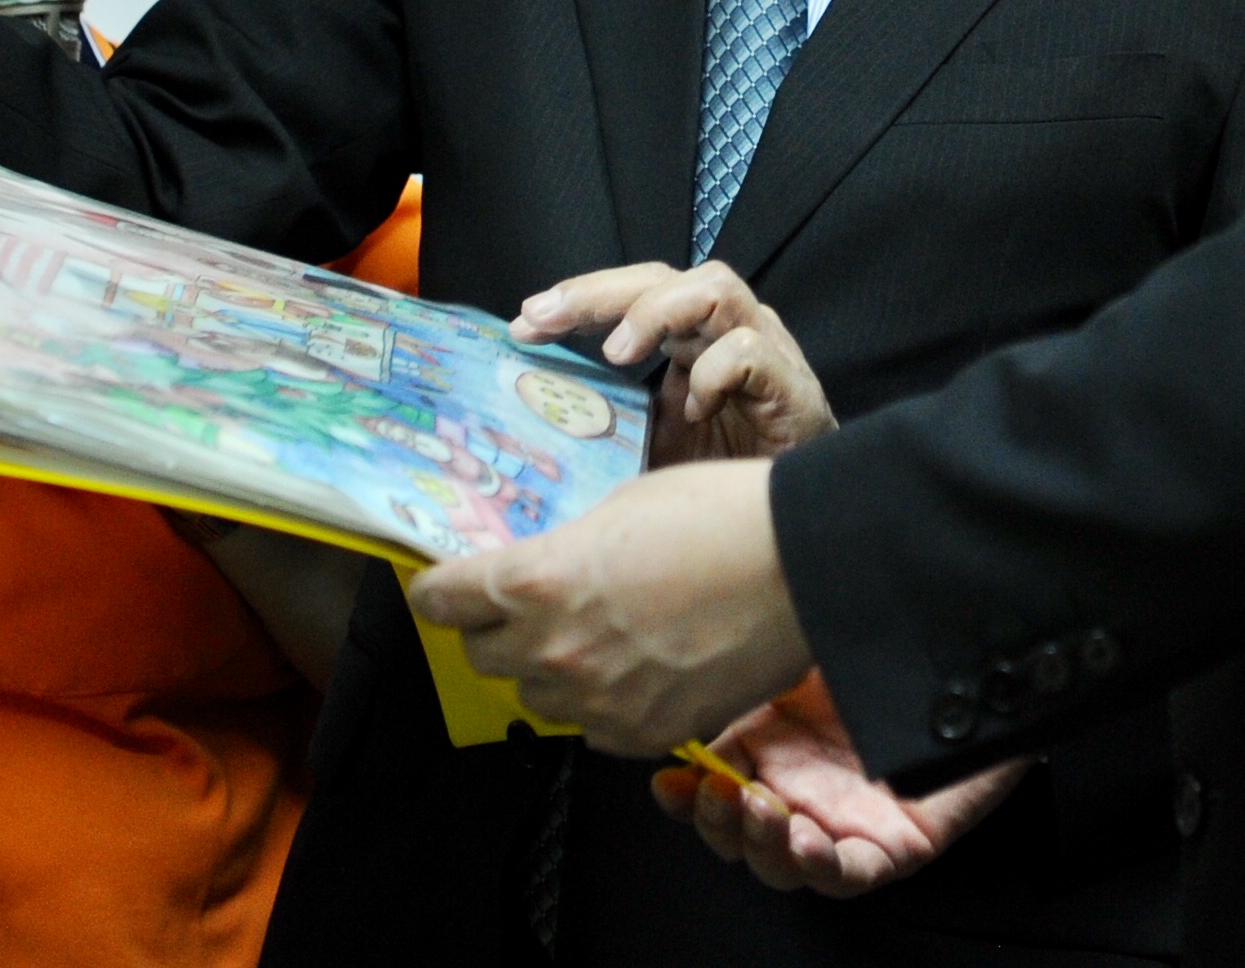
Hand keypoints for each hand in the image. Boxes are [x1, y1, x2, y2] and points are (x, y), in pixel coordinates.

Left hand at [404, 459, 806, 754]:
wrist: (804, 569)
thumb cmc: (720, 516)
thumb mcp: (621, 507)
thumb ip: (564, 550)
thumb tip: (543, 570)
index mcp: (537, 580)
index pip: (440, 601)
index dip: (440, 589)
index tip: (446, 587)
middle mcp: (554, 650)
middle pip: (480, 654)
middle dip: (495, 627)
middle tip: (528, 605)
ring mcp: (597, 702)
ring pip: (536, 696)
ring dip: (549, 668)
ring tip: (595, 635)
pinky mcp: (642, 736)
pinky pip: (592, 727)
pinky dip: (601, 701)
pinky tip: (637, 665)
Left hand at [512, 261, 838, 463]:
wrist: (798, 529)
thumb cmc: (727, 489)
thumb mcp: (651, 451)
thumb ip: (609, 426)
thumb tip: (533, 429)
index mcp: (693, 342)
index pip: (633, 293)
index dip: (579, 301)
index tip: (524, 326)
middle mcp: (728, 333)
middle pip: (664, 276)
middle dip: (597, 292)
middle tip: (543, 318)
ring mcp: (766, 354)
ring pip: (714, 288)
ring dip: (656, 312)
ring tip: (618, 352)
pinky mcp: (792, 388)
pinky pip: (749, 351)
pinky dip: (713, 372)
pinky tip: (695, 409)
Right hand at [656, 673, 1024, 894]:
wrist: (981, 662)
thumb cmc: (893, 648)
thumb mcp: (811, 638)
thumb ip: (761, 645)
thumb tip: (704, 635)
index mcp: (769, 742)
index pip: (707, 781)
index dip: (682, 791)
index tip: (668, 779)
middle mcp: (799, 787)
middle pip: (734, 829)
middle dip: (714, 818)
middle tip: (715, 791)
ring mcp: (842, 821)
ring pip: (782, 861)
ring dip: (761, 843)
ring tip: (762, 810)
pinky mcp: (892, 847)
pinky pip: (849, 873)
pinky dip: (822, 865)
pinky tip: (810, 840)